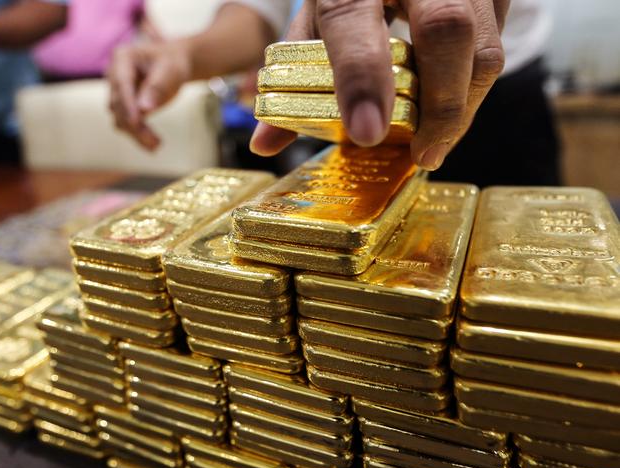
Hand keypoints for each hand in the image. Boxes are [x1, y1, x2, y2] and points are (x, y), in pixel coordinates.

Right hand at [108, 40, 191, 149]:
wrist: (173, 64)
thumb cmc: (172, 62)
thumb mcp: (169, 70)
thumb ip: (157, 87)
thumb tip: (144, 110)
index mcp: (122, 58)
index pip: (122, 84)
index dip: (128, 104)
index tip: (135, 122)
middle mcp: (114, 76)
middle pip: (118, 104)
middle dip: (135, 125)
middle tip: (155, 143)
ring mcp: (117, 92)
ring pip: (120, 117)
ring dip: (136, 134)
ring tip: (156, 146)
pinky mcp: (125, 107)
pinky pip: (126, 124)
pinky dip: (138, 135)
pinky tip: (152, 146)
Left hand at [251, 0, 508, 170]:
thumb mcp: (315, 18)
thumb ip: (294, 75)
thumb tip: (265, 144)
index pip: (352, 20)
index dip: (362, 79)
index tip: (366, 133)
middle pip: (446, 29)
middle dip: (442, 105)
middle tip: (424, 155)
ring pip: (485, 42)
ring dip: (464, 105)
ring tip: (436, 143)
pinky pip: (497, 41)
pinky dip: (475, 85)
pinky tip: (451, 108)